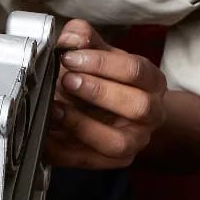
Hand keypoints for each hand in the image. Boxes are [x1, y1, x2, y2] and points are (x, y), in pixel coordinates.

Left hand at [44, 19, 166, 168]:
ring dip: (82, 125)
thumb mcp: (98, 52)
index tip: (70, 57)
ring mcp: (136, 141)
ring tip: (56, 109)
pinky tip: (47, 133)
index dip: (101, 63)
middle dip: (98, 92)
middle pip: (137, 106)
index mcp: (152, 81)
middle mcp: (152, 113)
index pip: (135, 70)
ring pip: (118, 142)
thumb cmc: (105, 77)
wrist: (112, 110)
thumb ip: (84, 39)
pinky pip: (90, 162)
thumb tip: (72, 37)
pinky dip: (64, 150)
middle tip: (66, 80)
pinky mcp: (115, 162)